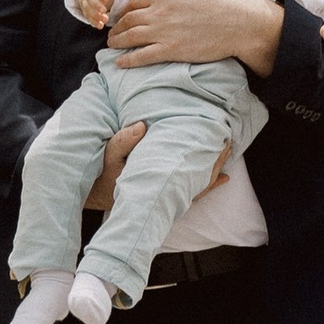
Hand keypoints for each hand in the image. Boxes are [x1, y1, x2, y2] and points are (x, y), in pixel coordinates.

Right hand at [89, 122, 231, 209]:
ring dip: (213, 171)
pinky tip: (221, 177)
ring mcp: (165, 197)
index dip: (205, 157)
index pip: (186, 170)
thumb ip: (122, 140)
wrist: (93, 195)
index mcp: (153, 180)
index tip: (219, 140)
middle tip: (230, 143)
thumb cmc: (101, 172)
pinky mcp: (163, 198)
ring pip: (196, 188)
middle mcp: (163, 192)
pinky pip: (190, 194)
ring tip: (228, 155)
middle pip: (197, 179)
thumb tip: (142, 125)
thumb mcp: (107, 154)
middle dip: (214, 162)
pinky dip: (206, 185)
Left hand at [106, 0, 284, 72]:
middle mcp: (159, 12)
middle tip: (112, 31)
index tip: (121, 15)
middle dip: (117, 26)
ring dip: (117, 42)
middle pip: (128, 19)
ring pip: (130, 38)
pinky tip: (120, 62)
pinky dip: (128, 60)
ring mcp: (163, 32)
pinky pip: (142, 56)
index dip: (124, 9)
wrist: (239, 21)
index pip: (134, 1)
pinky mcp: (170, 51)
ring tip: (111, 45)